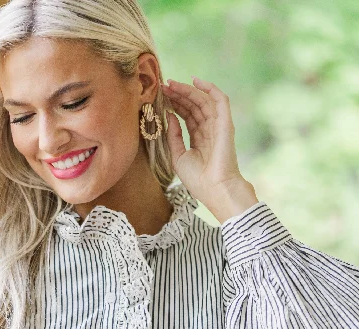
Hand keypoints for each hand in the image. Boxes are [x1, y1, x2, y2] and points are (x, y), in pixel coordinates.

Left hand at [161, 76, 258, 222]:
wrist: (215, 189)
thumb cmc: (198, 179)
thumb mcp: (178, 157)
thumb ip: (173, 136)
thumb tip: (170, 116)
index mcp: (199, 139)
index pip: (187, 116)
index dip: (175, 104)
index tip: (161, 95)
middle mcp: (209, 130)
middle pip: (194, 106)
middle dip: (179, 95)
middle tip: (164, 85)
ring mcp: (218, 126)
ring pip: (203, 101)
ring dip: (188, 90)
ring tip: (172, 84)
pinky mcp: (225, 124)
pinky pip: (220, 101)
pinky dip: (210, 89)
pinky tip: (196, 81)